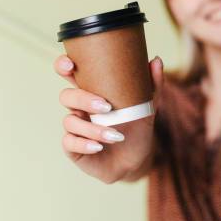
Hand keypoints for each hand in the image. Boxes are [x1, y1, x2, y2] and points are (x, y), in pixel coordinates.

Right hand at [55, 54, 163, 182]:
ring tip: (115, 135)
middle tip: (107, 107)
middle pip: (67, 96)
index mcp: (91, 91)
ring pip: (70, 121)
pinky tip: (99, 147)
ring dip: (92, 128)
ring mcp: (74, 127)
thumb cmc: (136, 128)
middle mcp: (79, 108)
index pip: (70, 74)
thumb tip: (157, 60)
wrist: (135, 160)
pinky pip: (69, 142)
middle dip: (83, 99)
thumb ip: (152, 84)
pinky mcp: (72, 147)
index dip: (64, 66)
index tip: (70, 65)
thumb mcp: (147, 107)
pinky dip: (84, 144)